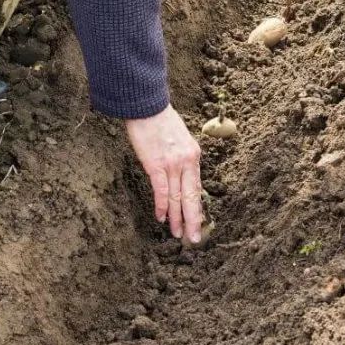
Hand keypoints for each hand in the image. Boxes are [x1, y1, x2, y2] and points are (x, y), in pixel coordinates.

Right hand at [126, 104, 203, 241]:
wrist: (146, 105)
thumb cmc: (159, 119)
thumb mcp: (179, 137)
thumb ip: (180, 155)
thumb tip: (177, 171)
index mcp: (194, 155)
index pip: (197, 187)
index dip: (197, 207)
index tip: (198, 221)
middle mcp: (187, 161)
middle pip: (192, 197)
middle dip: (193, 220)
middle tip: (194, 238)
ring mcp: (172, 164)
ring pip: (177, 198)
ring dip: (177, 218)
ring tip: (179, 234)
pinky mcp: (156, 165)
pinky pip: (161, 191)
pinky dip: (162, 206)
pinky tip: (162, 219)